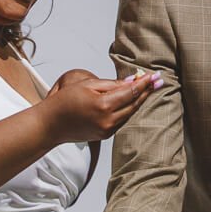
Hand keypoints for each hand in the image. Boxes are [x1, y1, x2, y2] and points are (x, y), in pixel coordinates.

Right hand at [41, 69, 161, 144]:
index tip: (154, 75)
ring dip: (139, 100)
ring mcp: (107, 130)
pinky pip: (122, 120)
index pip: (130, 92)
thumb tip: (131, 82)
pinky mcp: (105, 136)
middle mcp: (108, 120)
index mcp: (103, 105)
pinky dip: (129, 109)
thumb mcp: (88, 85)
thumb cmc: (65, 102)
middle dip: (147, 92)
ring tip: (149, 88)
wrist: (52, 125)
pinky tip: (134, 101)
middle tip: (158, 81)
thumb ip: (112, 84)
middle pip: (134, 104)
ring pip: (130, 113)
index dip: (144, 83)